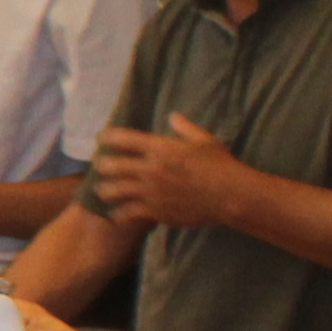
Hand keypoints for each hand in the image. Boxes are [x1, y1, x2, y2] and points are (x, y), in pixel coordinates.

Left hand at [88, 113, 252, 233]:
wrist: (230, 195)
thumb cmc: (219, 165)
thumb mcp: (203, 140)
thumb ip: (184, 128)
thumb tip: (173, 116)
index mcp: (159, 148)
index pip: (122, 138)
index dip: (107, 137)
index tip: (102, 139)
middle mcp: (149, 169)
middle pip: (111, 165)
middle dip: (103, 165)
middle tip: (101, 166)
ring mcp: (150, 192)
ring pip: (113, 191)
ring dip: (105, 190)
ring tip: (103, 191)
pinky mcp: (154, 211)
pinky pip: (127, 213)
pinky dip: (119, 213)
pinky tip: (117, 214)